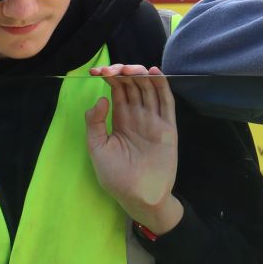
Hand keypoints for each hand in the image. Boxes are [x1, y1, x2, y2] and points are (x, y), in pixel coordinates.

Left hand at [85, 65, 182, 234]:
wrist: (138, 196)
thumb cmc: (116, 176)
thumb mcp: (97, 148)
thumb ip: (95, 123)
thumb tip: (101, 98)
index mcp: (121, 120)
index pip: (117, 91)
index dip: (109, 78)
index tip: (97, 71)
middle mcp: (138, 116)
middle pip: (133, 86)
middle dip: (123, 73)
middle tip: (113, 69)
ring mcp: (154, 120)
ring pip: (149, 89)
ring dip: (140, 74)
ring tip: (130, 67)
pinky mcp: (168, 127)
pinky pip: (166, 102)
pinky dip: (162, 85)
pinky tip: (153, 72)